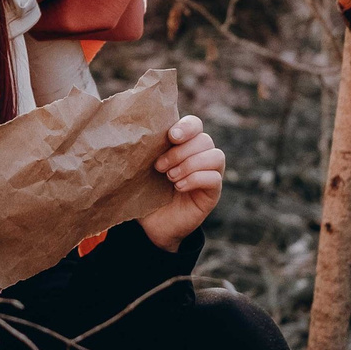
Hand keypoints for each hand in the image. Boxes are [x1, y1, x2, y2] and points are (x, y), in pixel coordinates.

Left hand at [137, 114, 223, 252]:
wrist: (152, 224)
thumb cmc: (147, 192)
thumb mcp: (144, 168)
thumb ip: (147, 150)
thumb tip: (135, 133)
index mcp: (184, 145)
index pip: (195, 125)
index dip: (186, 127)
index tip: (171, 136)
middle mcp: (201, 156)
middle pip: (204, 140)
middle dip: (180, 152)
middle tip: (159, 167)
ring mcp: (210, 174)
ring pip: (215, 156)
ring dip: (189, 165)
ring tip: (170, 177)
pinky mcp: (212, 193)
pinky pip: (214, 178)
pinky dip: (195, 179)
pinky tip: (179, 187)